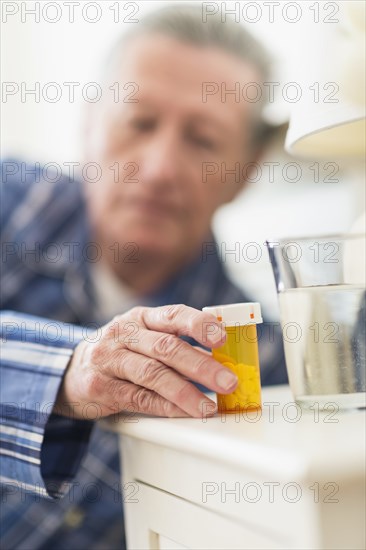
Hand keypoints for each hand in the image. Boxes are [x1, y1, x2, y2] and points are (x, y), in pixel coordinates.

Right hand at [53, 304, 237, 418]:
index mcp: (141, 317)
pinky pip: (138, 398)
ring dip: (185, 392)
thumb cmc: (119, 351)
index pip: (174, 314)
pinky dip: (164, 407)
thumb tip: (220, 357)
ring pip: (152, 374)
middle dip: (201, 365)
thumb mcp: (142, 336)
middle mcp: (124, 334)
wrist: (71, 370)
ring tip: (208, 406)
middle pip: (166, 347)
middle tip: (227, 381)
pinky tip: (183, 412)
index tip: (222, 339)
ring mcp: (109, 359)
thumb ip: (175, 341)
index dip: (200, 325)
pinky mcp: (100, 386)